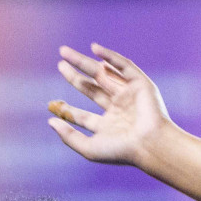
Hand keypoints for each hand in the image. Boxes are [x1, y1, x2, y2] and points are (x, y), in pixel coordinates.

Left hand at [48, 43, 175, 168]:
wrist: (150, 144)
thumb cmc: (121, 151)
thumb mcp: (89, 148)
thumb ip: (69, 137)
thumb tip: (50, 122)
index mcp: (107, 126)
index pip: (82, 115)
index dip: (66, 110)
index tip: (52, 105)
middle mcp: (117, 109)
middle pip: (91, 88)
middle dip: (74, 76)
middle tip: (60, 63)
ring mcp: (128, 95)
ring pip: (102, 74)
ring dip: (84, 62)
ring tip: (64, 52)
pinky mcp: (140, 84)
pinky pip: (123, 66)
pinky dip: (110, 56)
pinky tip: (94, 48)